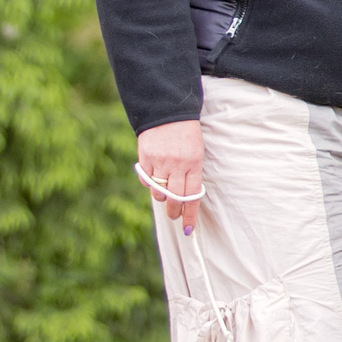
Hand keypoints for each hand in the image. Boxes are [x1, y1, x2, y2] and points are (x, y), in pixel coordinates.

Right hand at [138, 119, 205, 234]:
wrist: (167, 113)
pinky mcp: (145, 158)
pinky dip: (150, 184)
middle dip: (175, 212)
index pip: (193, 196)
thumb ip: (190, 174)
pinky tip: (154, 178)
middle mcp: (177, 165)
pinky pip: (146, 180)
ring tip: (165, 193)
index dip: (190, 215)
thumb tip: (184, 198)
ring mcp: (160, 162)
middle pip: (175, 199)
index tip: (188, 229)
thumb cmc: (186, 135)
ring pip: (159, 192)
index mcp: (194, 164)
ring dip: (162, 197)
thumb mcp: (196, 152)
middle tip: (174, 217)